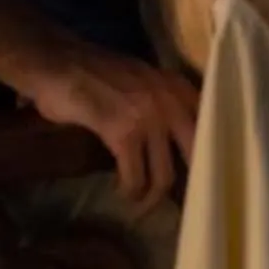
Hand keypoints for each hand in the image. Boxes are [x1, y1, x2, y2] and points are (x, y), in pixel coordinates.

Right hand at [23, 44, 200, 212]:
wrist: (57, 64)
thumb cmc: (94, 74)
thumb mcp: (142, 81)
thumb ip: (163, 102)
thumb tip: (176, 140)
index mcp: (179, 87)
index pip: (211, 128)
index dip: (209, 159)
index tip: (202, 181)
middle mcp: (172, 101)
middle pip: (197, 158)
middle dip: (190, 187)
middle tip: (179, 204)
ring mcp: (150, 118)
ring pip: (164, 175)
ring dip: (151, 198)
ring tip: (140, 204)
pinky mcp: (124, 134)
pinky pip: (135, 177)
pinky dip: (129, 191)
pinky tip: (122, 193)